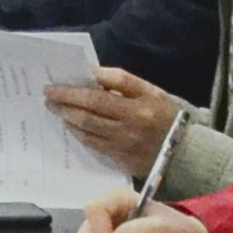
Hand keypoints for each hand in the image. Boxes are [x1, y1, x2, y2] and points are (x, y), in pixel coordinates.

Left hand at [43, 67, 183, 172]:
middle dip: (65, 102)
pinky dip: (78, 133)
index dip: (77, 88)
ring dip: (66, 117)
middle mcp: (130, 125)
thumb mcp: (151, 92)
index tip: (58, 84)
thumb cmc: (165, 116)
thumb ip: (123, 81)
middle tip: (48, 95)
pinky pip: (92, 144)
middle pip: (90, 111)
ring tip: (55, 108)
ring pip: (87, 129)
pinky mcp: (118, 159)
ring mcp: (123, 144)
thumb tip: (92, 73)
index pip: (102, 93)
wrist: (184, 153)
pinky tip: (70, 125)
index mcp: (140, 105)